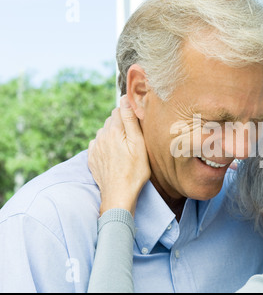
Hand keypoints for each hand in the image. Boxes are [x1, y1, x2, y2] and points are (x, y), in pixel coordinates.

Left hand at [88, 96, 149, 216]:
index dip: (129, 114)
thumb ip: (130, 120)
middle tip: (133, 138)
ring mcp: (95, 148)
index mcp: (113, 131)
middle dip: (121, 124)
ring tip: (125, 149)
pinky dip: (106, 146)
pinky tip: (115, 155)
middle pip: (111, 121)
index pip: (119, 109)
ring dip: (113, 135)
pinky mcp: (92, 158)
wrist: (119, 195)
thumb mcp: (138, 144)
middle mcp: (100, 137)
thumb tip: (125, 98)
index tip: (137, 123)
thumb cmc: (134, 171)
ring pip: (104, 132)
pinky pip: (99, 144)